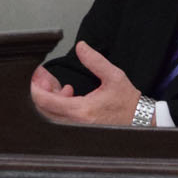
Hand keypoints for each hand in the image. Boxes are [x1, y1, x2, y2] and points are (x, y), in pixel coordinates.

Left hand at [29, 42, 147, 126]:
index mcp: (82, 110)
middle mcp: (76, 123)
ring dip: (50, 98)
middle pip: (43, 110)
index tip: (36, 77)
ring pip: (50, 115)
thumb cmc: (128, 102)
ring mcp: (77, 129)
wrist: (141, 120)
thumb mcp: (113, 76)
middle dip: (41, 92)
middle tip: (44, 78)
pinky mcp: (80, 130)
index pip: (45, 101)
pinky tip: (68, 93)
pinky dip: (58, 105)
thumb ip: (95, 61)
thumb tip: (81, 47)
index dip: (36, 88)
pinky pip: (60, 119)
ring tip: (61, 86)